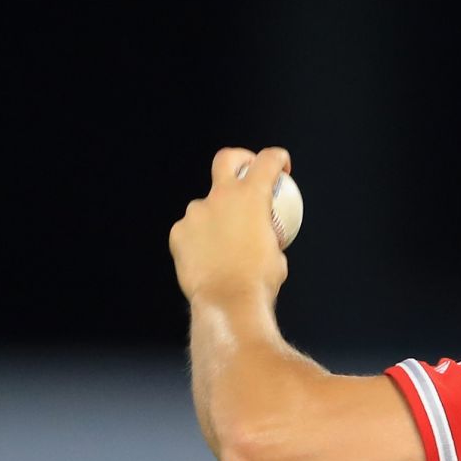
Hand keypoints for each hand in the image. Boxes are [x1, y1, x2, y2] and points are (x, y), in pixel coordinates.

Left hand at [170, 146, 290, 306]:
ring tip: (225, 243)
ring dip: (217, 217)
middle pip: (226, 159)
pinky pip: (192, 229)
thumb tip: (264, 234)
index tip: (281, 165)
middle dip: (239, 158)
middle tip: (247, 170)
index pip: (267, 162)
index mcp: (252, 197)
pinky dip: (201, 239)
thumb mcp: (277, 252)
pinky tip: (209, 257)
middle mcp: (221, 197)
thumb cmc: (259, 280)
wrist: (229, 302)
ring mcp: (196, 213)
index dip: (277, 158)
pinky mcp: (179, 232)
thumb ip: (267, 233)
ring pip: (207, 206)